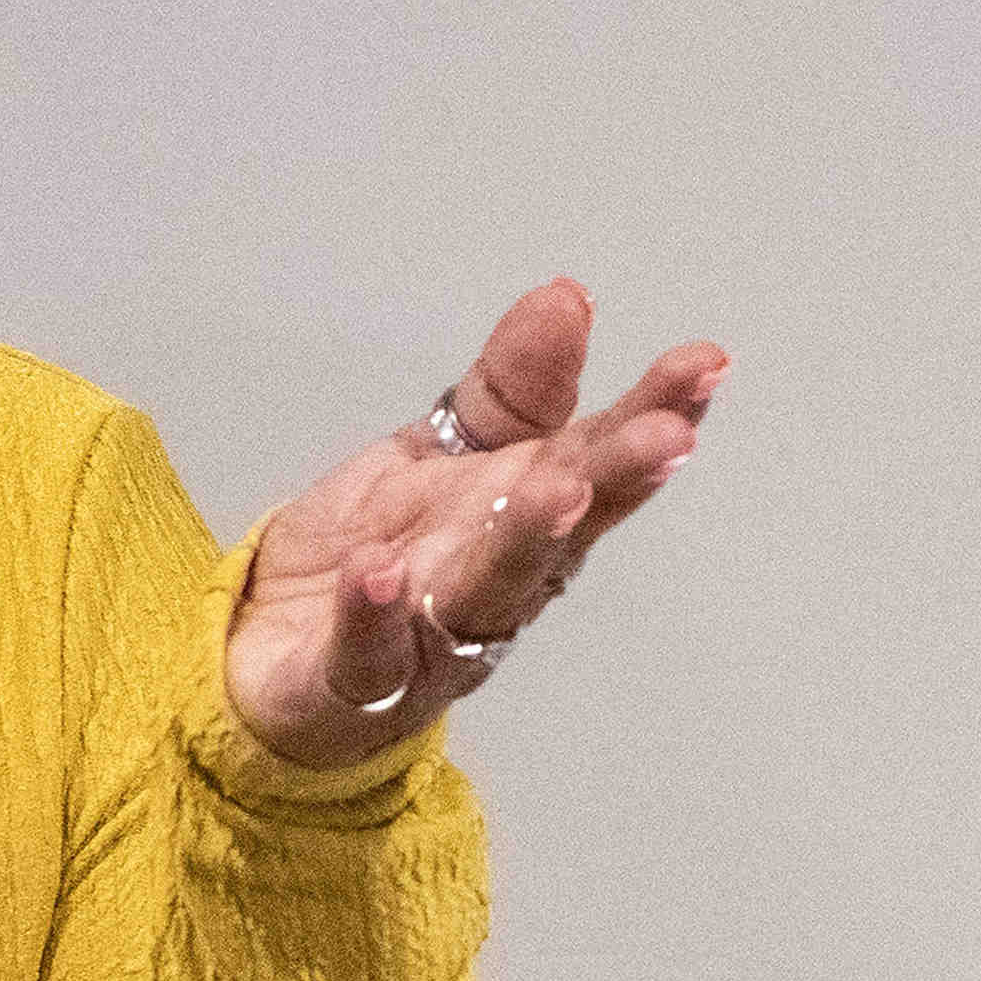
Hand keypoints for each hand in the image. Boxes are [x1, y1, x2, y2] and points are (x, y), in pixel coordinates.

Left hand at [224, 279, 727, 766]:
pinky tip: (375, 572)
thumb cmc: (385, 557)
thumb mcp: (443, 453)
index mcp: (528, 515)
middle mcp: (499, 582)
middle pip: (565, 528)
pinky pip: (369, 652)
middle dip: (615, 482)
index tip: (705, 365)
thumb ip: (511, 389)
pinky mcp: (357, 683)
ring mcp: (433, 638)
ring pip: (488, 593)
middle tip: (664, 440)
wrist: (275, 660)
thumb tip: (570, 296)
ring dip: (523, 543)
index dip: (655, 414)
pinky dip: (373, 616)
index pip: (599, 457)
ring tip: (554, 491)